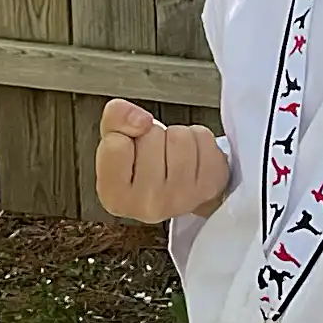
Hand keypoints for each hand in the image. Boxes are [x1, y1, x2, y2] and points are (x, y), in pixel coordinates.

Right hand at [96, 100, 229, 222]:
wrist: (174, 187)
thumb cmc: (139, 166)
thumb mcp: (112, 141)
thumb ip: (115, 119)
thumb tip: (142, 120)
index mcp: (115, 197)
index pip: (116, 144)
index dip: (124, 135)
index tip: (129, 148)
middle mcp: (148, 203)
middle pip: (150, 136)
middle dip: (151, 134)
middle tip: (152, 154)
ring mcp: (182, 197)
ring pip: (179, 135)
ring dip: (175, 136)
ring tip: (170, 155)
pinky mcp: (209, 185)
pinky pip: (203, 138)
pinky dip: (197, 138)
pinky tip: (189, 157)